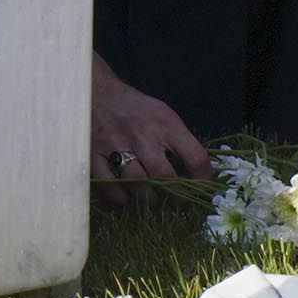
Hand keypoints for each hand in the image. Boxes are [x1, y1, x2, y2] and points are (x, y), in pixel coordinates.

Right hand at [89, 52, 207, 199]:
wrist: (98, 94)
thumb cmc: (136, 109)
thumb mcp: (164, 115)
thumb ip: (179, 140)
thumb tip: (198, 171)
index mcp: (166, 124)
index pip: (195, 157)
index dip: (203, 178)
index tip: (203, 187)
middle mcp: (142, 135)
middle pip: (164, 177)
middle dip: (176, 197)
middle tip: (178, 202)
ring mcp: (116, 146)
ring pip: (137, 186)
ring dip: (149, 199)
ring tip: (153, 199)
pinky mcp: (94, 157)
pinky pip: (111, 188)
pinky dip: (121, 197)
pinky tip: (127, 194)